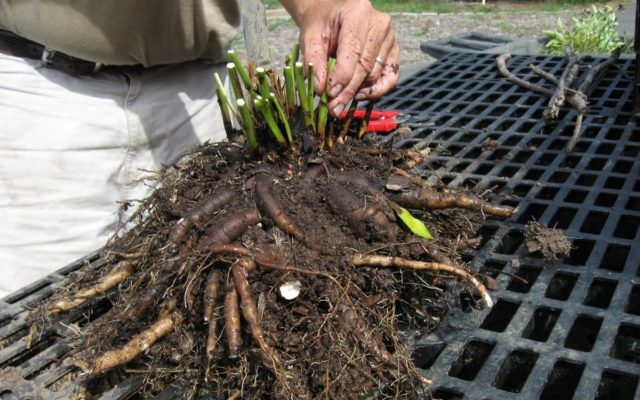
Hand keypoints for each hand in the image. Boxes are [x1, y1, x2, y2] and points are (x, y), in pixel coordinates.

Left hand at [280, 0, 399, 115]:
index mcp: (359, 13)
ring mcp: (390, 38)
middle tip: (333, 107)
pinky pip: (390, 78)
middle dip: (348, 90)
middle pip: (366, 66)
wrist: (332, 14)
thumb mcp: (310, 37)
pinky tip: (359, 95)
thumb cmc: (321, 23)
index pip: (354, 52)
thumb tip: (320, 89)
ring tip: (339, 101)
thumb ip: (314, 62)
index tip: (329, 94)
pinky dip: (376, 91)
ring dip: (357, 92)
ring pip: (375, 74)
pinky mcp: (393, 52)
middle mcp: (380, 24)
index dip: (342, 76)